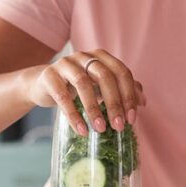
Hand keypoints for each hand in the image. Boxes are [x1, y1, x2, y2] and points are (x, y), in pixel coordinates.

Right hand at [24, 49, 144, 135]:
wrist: (43, 85)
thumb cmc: (76, 87)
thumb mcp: (100, 87)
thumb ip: (121, 90)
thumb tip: (143, 102)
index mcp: (100, 57)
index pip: (121, 72)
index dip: (129, 96)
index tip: (131, 119)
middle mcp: (84, 56)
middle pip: (105, 76)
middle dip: (114, 103)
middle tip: (118, 126)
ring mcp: (65, 63)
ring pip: (83, 84)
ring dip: (94, 109)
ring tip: (100, 129)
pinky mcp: (49, 75)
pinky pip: (62, 96)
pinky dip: (73, 115)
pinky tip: (81, 130)